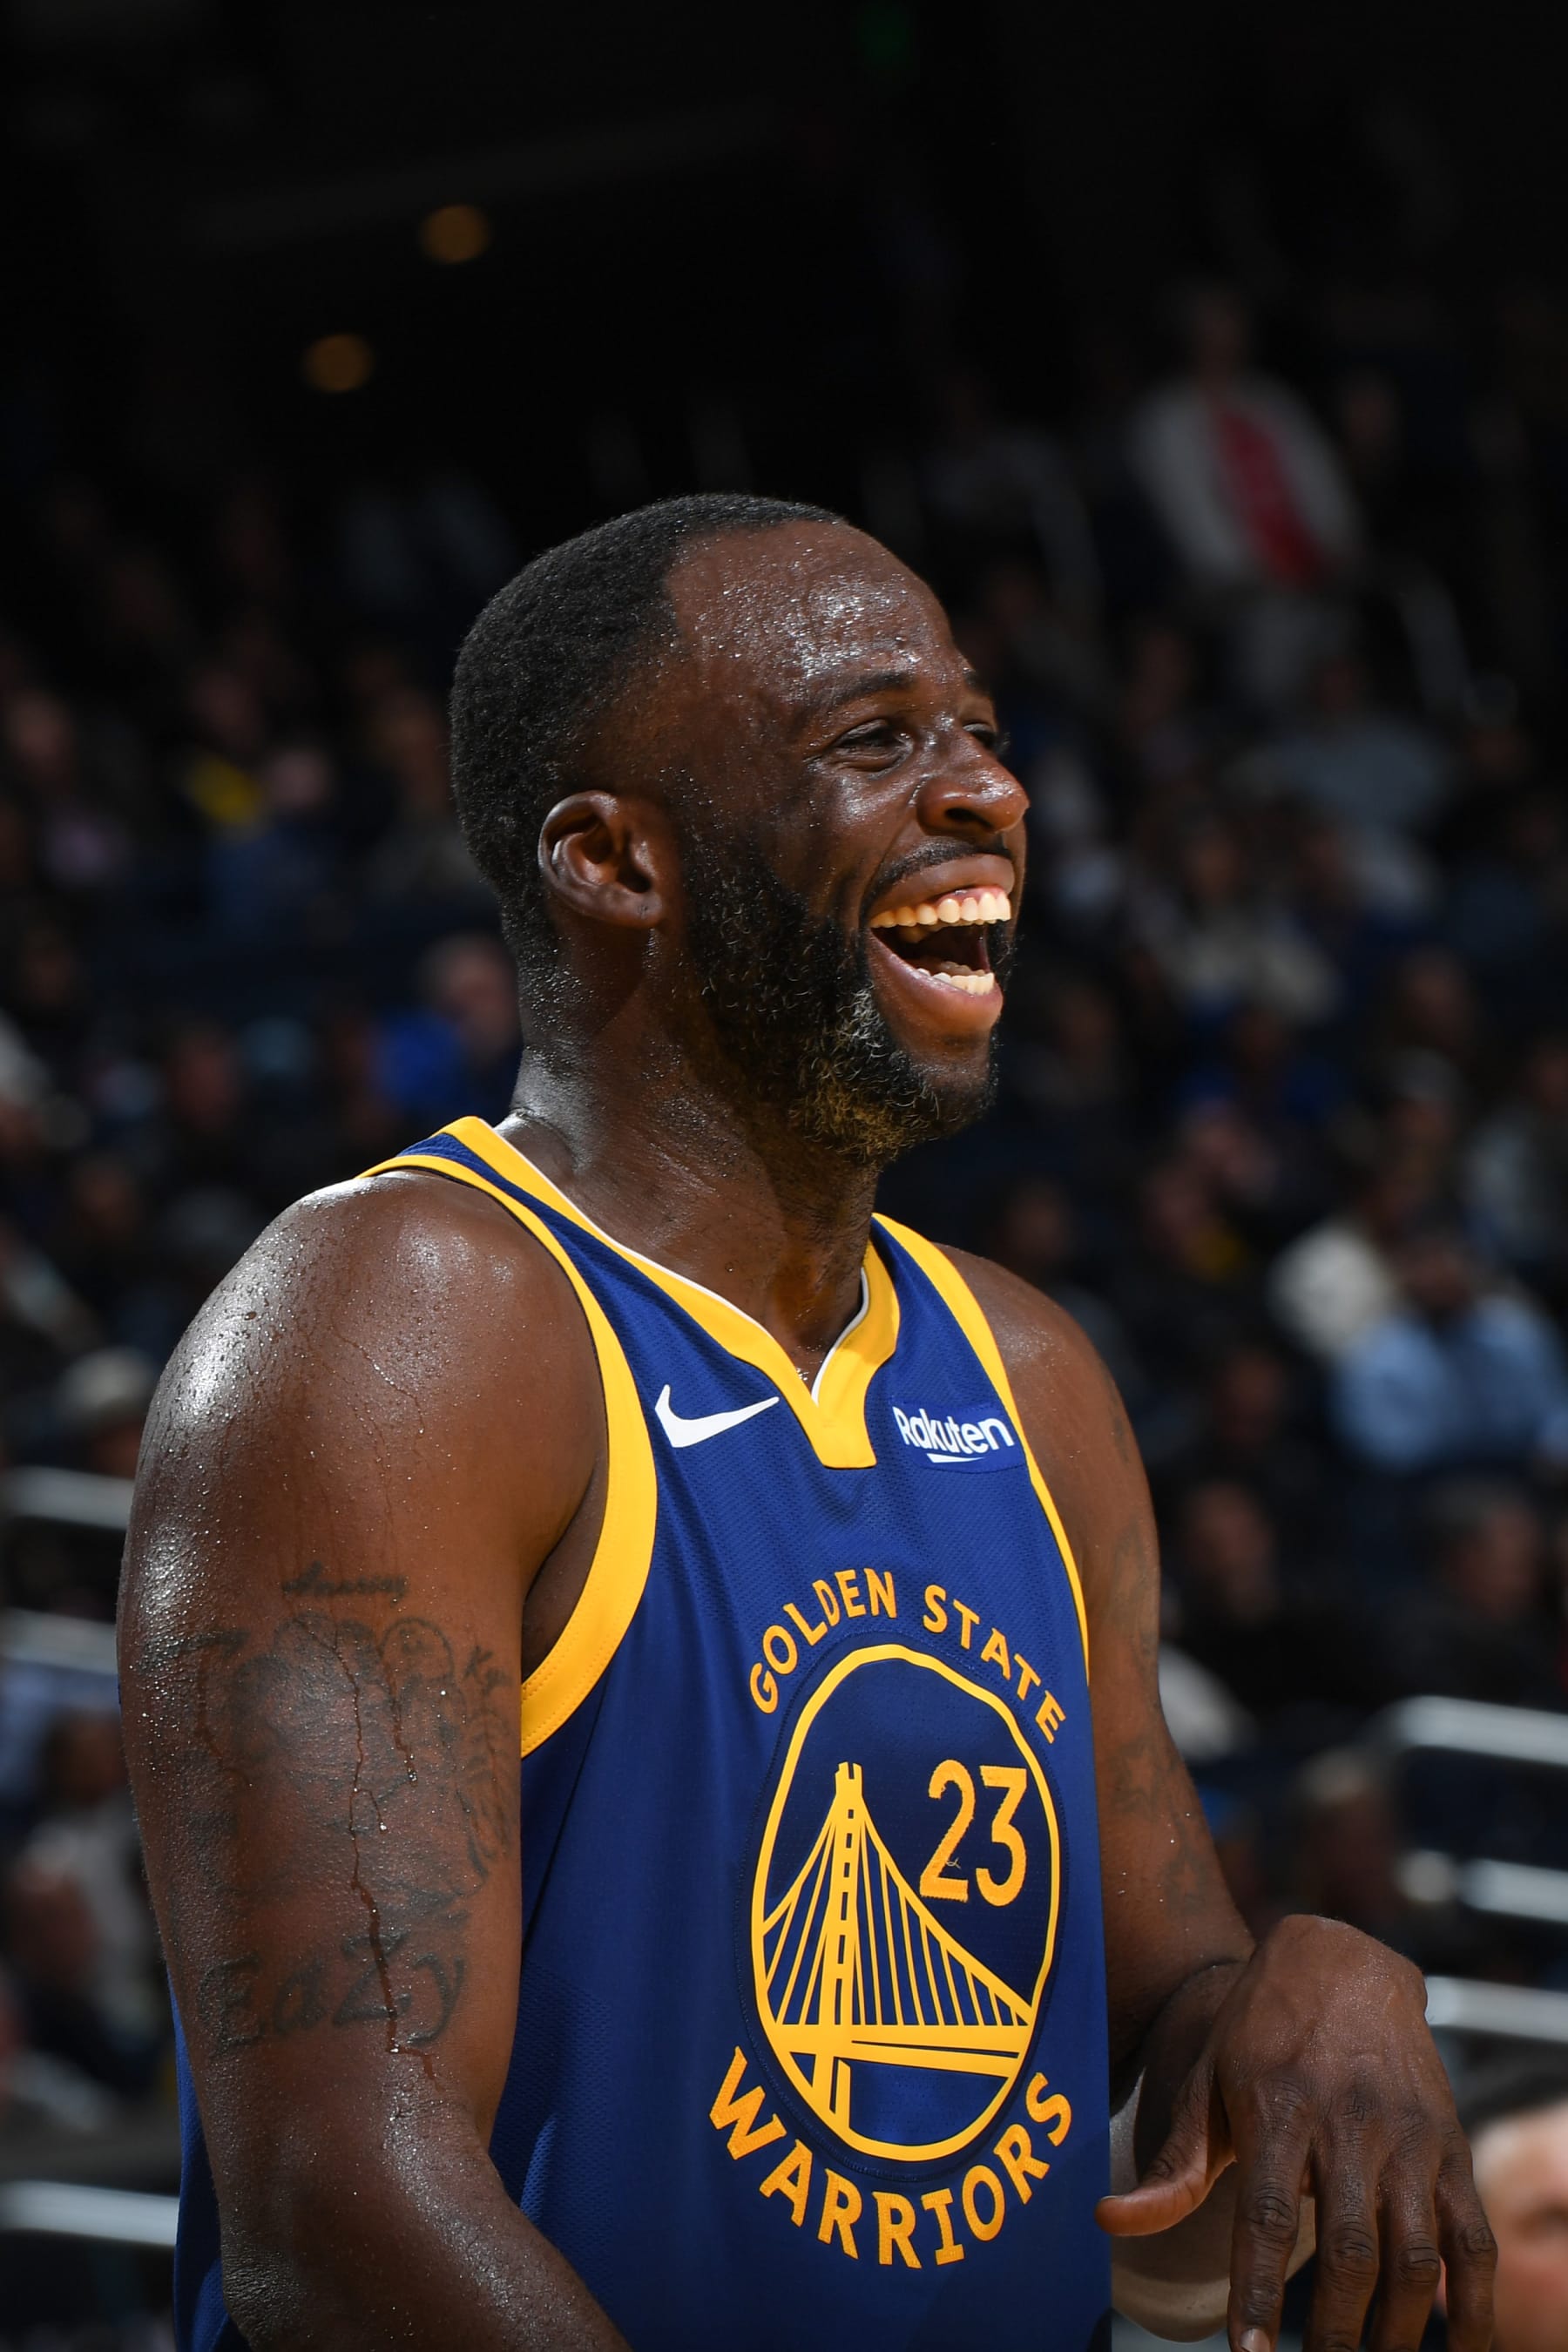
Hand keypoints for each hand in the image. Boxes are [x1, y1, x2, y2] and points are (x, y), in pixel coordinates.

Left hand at [1097, 1916, 1495, 2351]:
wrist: (1343, 1958)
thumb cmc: (1260, 2030)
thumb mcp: (1207, 2081)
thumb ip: (1173, 2164)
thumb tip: (1108, 2220)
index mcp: (1277, 2106)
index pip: (1266, 2214)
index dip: (1258, 2290)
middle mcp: (1348, 2122)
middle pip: (1347, 2249)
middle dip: (1334, 2331)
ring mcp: (1406, 2135)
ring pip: (1411, 2254)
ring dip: (1395, 2330)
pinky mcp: (1450, 2143)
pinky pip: (1471, 2238)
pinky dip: (1473, 2306)